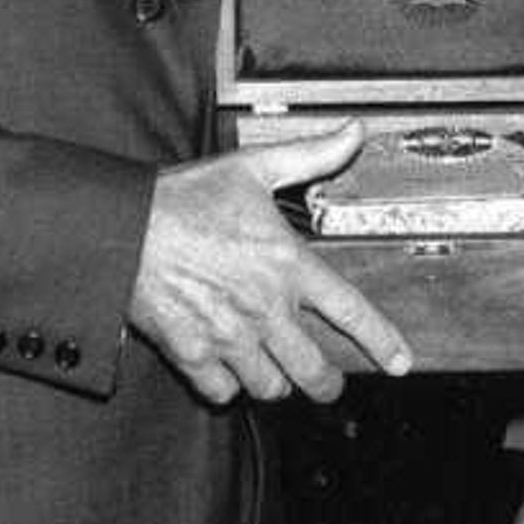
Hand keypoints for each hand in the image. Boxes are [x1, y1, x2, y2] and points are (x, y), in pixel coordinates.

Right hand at [132, 121, 411, 404]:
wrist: (124, 229)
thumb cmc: (184, 199)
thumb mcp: (252, 168)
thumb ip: (310, 154)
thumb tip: (354, 133)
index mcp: (287, 265)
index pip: (351, 312)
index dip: (382, 341)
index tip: (399, 362)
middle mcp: (265, 308)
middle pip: (315, 371)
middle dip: (327, 383)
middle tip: (326, 380)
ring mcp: (230, 336)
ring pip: (272, 387)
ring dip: (277, 383)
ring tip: (276, 371)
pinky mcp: (193, 354)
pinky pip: (223, 391)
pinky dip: (227, 386)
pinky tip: (227, 368)